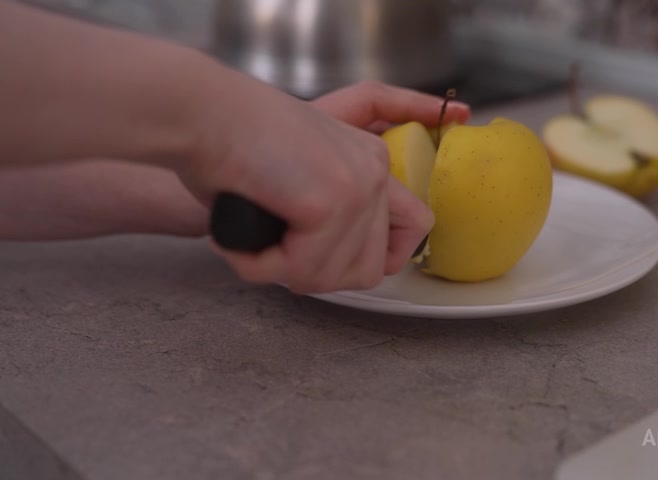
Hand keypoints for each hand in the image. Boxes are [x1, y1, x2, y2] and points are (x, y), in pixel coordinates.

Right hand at [184, 77, 468, 293]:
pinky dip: (262, 267)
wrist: (200, 115)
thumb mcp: (300, 177)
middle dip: (316, 275)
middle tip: (272, 255)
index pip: (414, 227)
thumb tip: (339, 270)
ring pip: (334, 276)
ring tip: (249, 245)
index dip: (377, 259)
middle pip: (372, 267)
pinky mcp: (331, 200)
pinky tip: (239, 243)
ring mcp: (358, 184)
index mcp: (371, 161)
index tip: (334, 263)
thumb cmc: (231, 147)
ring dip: (283, 273)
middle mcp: (375, 169)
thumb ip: (331, 216)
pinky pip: (302, 268)